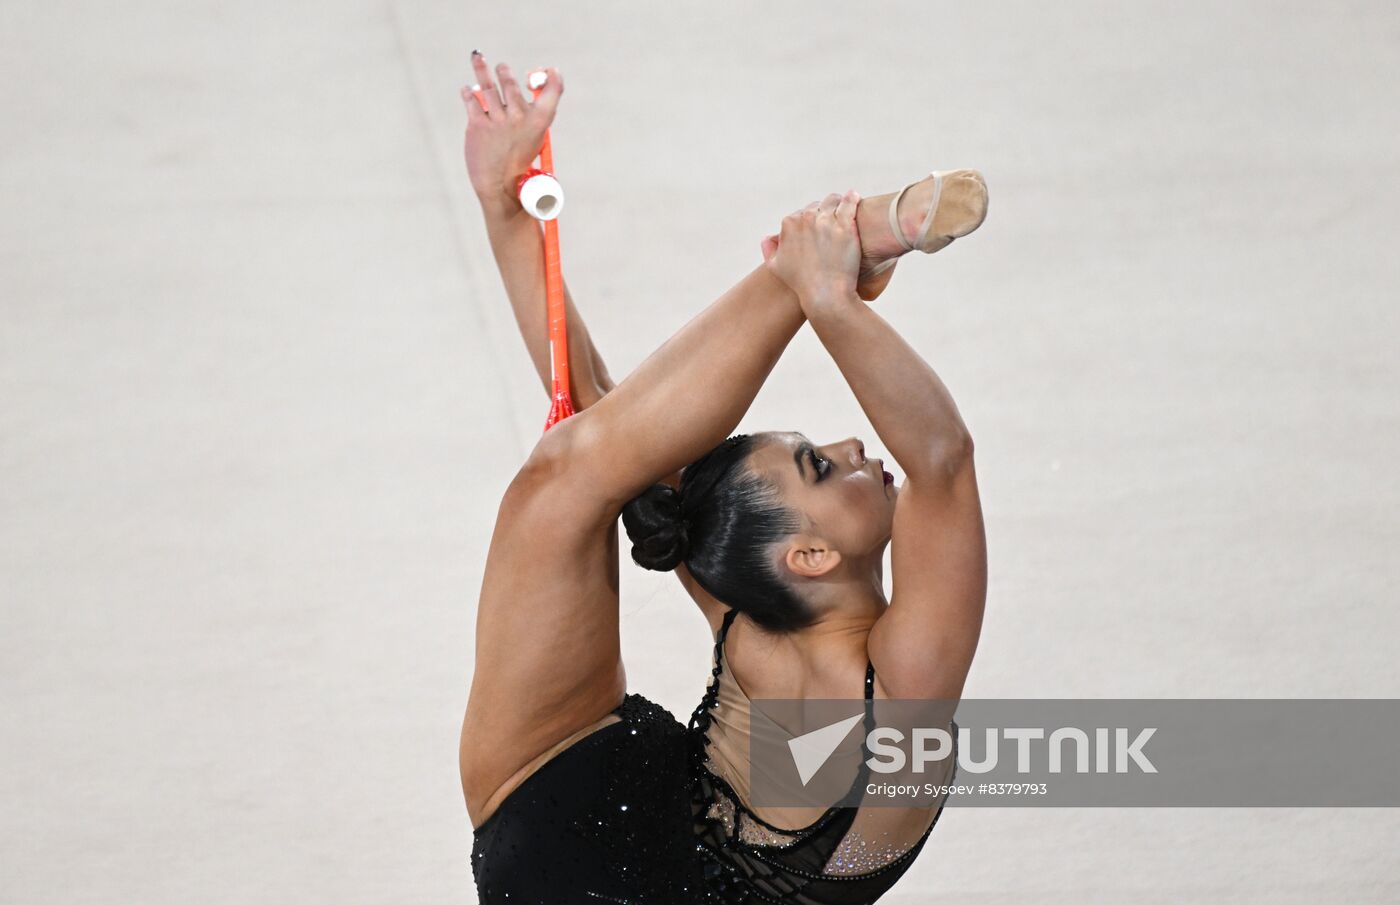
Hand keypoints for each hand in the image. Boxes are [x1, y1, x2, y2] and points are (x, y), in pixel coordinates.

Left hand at [462, 52, 563, 210]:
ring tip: (478, 57)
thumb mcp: (534, 140)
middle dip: (504, 72)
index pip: (552, 90)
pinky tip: (468, 90)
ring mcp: (497, 120)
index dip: (552, 78)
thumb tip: (513, 91)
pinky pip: (471, 100)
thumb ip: (530, 117)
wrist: (500, 188)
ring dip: (482, 69)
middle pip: (511, 83)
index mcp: (539, 121)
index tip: (550, 71)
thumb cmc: (519, 164)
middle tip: (502, 68)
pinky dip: (469, 93)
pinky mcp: (477, 125)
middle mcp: (519, 117)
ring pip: (488, 85)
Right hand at [763, 191, 861, 306]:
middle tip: (833, 224)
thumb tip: (767, 238)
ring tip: (845, 211)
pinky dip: (852, 198)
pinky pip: (849, 202)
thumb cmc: (801, 283)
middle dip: (824, 212)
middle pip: (817, 205)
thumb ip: (769, 249)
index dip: (811, 221)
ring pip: (833, 200)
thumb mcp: (777, 267)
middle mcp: (806, 218)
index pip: (801, 213)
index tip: (819, 228)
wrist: (825, 294)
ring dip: (838, 204)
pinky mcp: (845, 225)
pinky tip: (854, 198)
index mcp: (789, 224)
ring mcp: (826, 221)